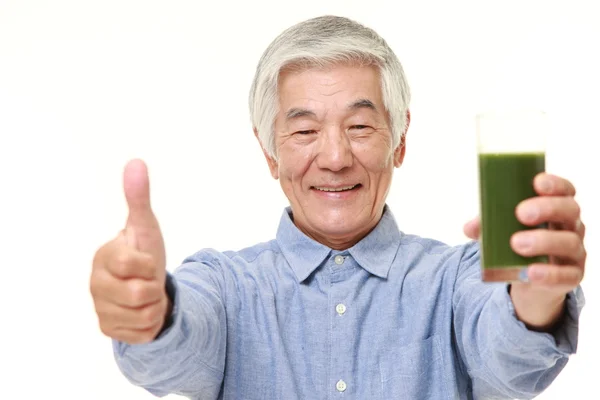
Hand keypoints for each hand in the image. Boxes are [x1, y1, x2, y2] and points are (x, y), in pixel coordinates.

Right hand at [90, 159, 168, 343]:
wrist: (145, 284)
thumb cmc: (143, 252)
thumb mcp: (145, 226)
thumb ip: (138, 198)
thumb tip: (136, 162)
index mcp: (103, 257)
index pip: (131, 263)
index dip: (148, 262)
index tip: (145, 259)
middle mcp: (96, 285)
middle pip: (141, 293)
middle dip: (155, 285)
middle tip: (148, 278)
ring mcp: (102, 310)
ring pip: (146, 315)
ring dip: (156, 304)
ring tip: (146, 294)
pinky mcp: (111, 331)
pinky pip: (145, 332)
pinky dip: (152, 323)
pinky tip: (143, 311)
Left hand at [464, 173, 585, 328]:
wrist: (526, 278)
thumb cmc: (517, 243)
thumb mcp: (501, 230)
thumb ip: (486, 225)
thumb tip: (469, 227)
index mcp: (556, 208)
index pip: (565, 190)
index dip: (555, 184)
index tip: (537, 183)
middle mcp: (571, 226)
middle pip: (570, 210)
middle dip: (547, 208)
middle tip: (521, 213)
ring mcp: (574, 252)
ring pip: (570, 242)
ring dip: (543, 241)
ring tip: (517, 243)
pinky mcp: (572, 276)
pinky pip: (567, 275)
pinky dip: (549, 274)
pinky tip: (531, 272)